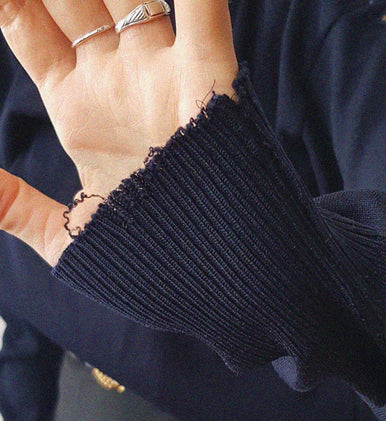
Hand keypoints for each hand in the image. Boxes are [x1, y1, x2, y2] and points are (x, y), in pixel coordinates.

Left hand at [0, 0, 237, 263]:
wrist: (212, 275)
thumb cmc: (143, 261)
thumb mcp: (68, 238)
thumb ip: (15, 208)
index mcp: (77, 108)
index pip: (27, 29)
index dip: (7, 1)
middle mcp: (115, 79)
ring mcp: (161, 72)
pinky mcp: (208, 76)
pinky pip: (201, 9)